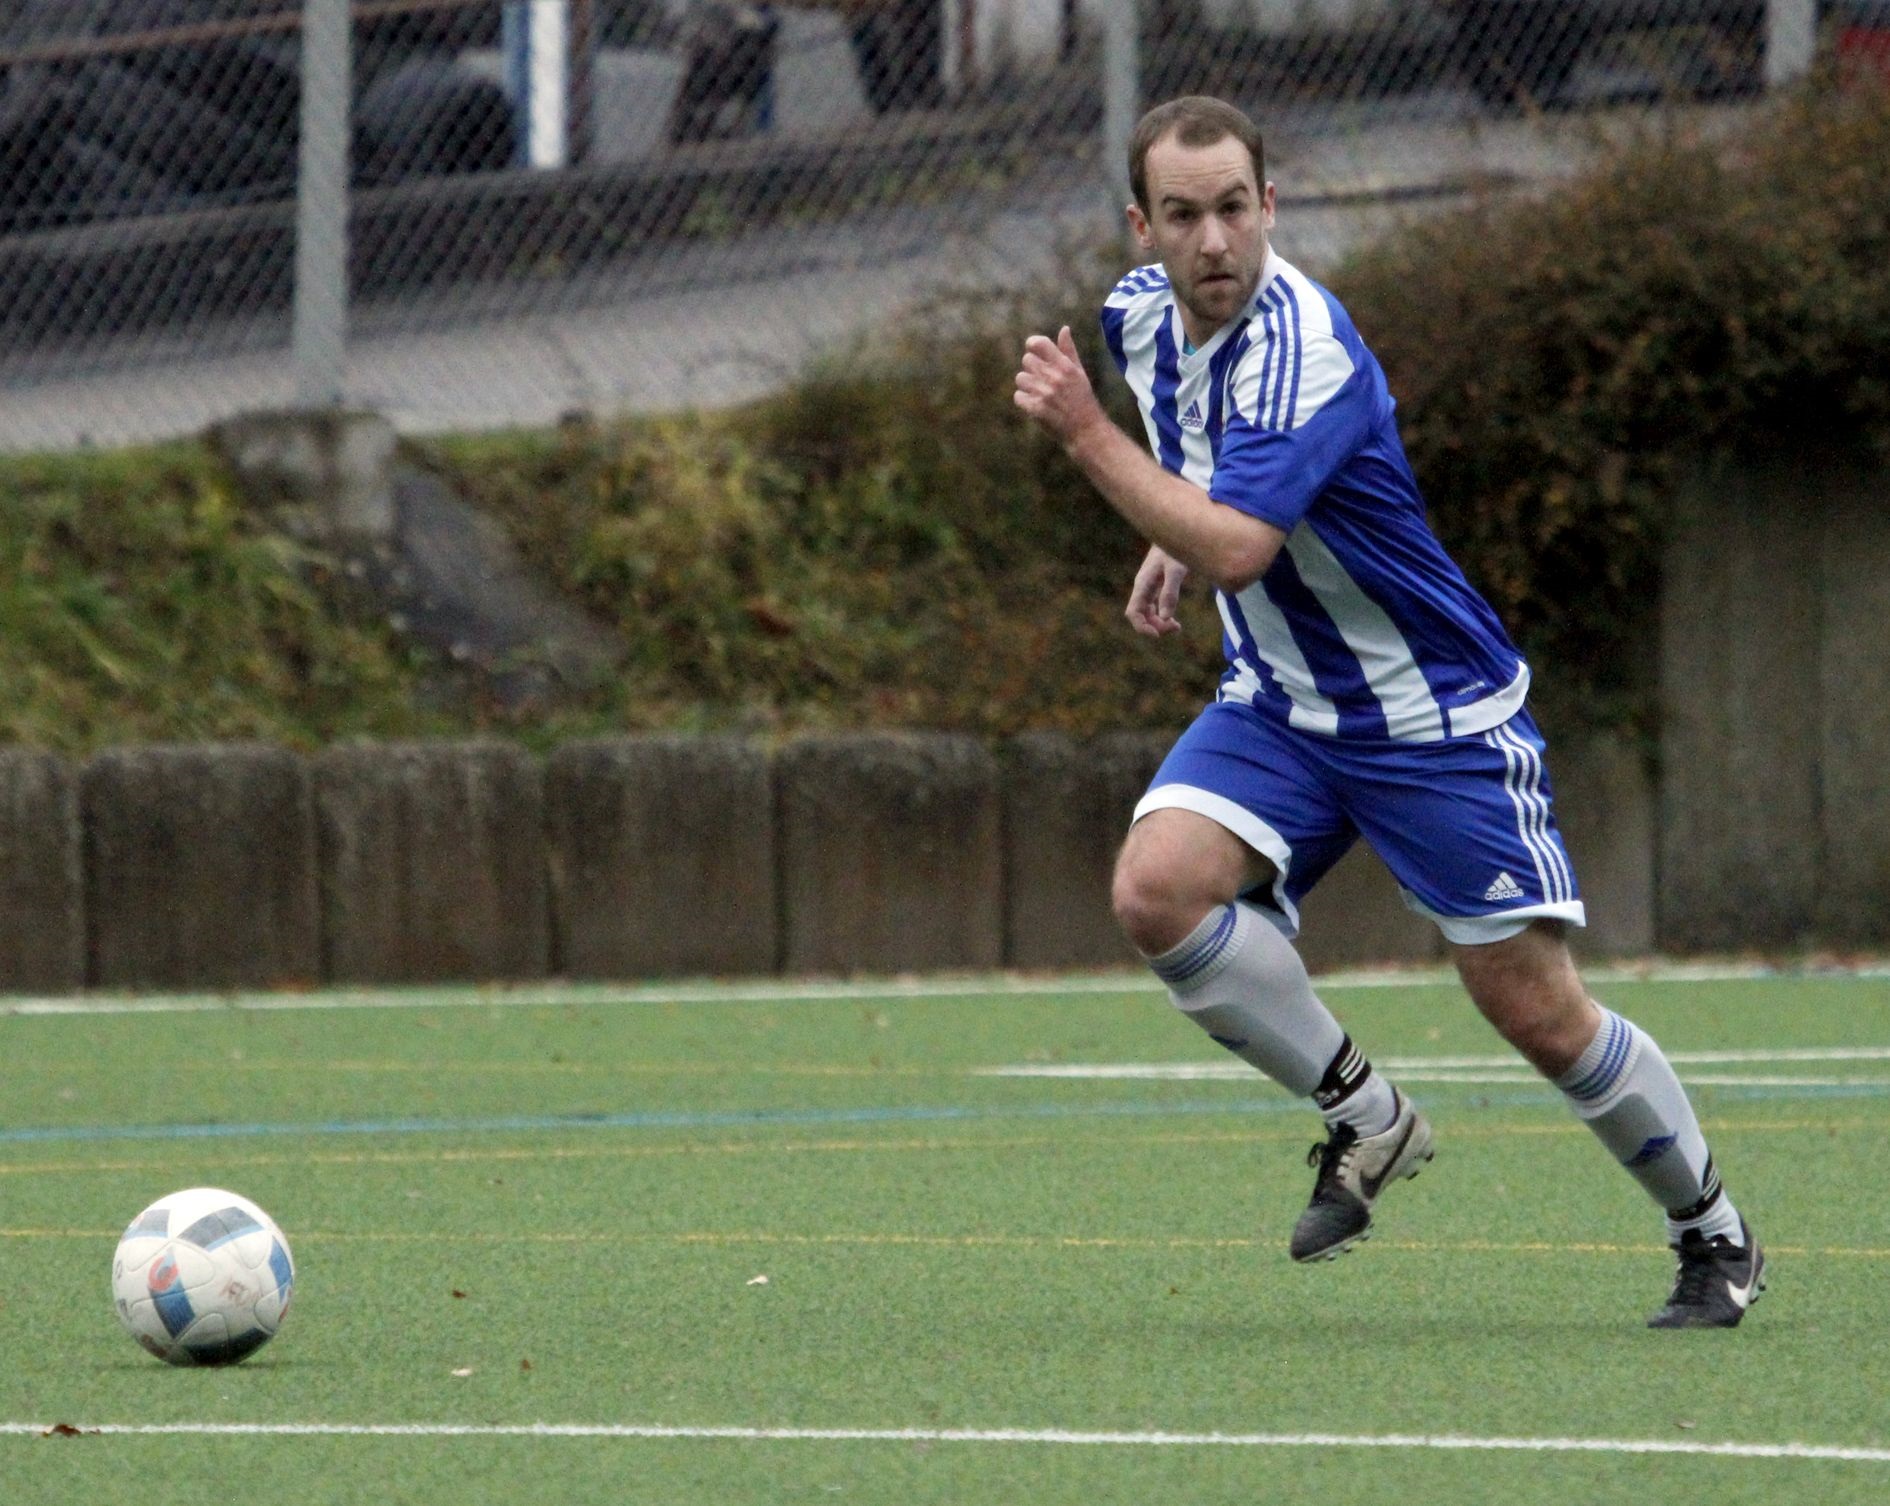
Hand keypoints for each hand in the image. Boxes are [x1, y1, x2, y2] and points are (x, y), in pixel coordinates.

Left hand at [1013, 326, 1107, 449]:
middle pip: (1027, 360)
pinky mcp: (1036, 408)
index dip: (1032, 344)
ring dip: (1027, 385)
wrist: (1085, 430)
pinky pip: (1018, 396)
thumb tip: (1064, 329)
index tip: (1033, 351)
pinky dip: (1024, 400)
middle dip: (1031, 368)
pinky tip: (1036, 404)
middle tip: (1042, 379)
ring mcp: (1044, 393)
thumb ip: (1069, 351)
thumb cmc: (1082, 399)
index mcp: (1065, 366)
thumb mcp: (1079, 373)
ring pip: (1020, 378)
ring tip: (1039, 393)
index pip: (1038, 343)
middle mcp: (1054, 377)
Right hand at [1126, 545, 1187, 636]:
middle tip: (1176, 628)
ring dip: (1159, 623)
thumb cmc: (1175, 548)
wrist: (1177, 530)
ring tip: (1177, 626)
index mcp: (1142, 585)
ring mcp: (1149, 587)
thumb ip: (1170, 592)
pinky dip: (1163, 616)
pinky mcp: (1157, 585)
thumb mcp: (1175, 569)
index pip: (1133, 613)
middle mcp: (1143, 588)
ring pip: (1147, 613)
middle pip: (1141, 616)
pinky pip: (1154, 607)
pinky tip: (1174, 619)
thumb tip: (1166, 617)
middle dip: (1155, 626)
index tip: (1158, 635)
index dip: (1142, 627)